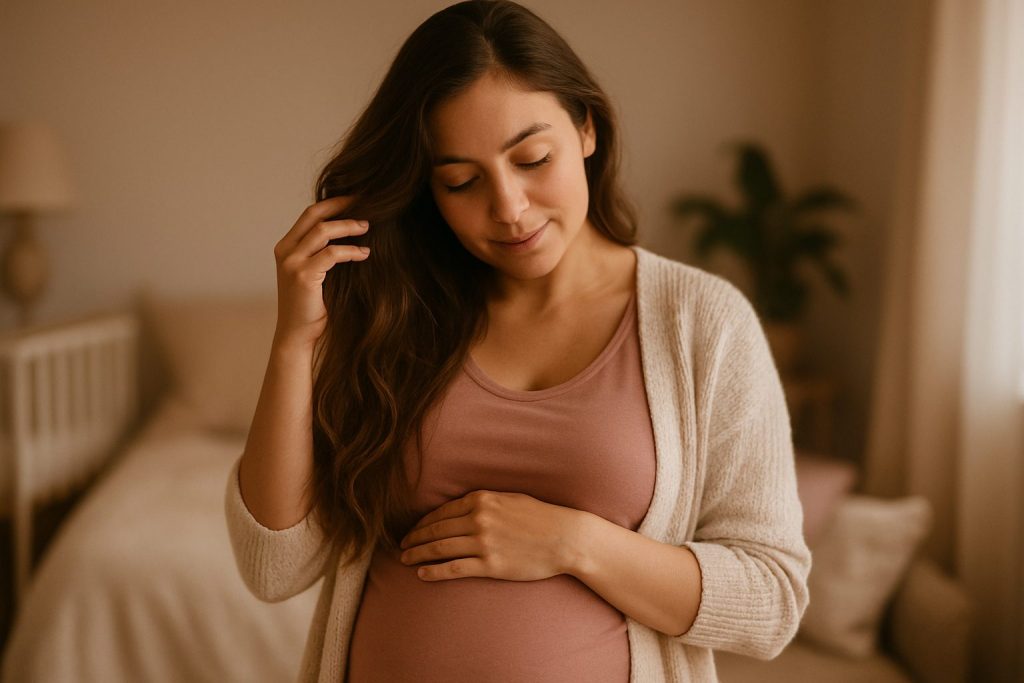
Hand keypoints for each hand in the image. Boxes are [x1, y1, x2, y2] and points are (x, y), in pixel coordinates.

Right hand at [272, 195, 370, 349]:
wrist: (296, 335)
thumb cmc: (310, 306)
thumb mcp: (314, 273)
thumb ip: (323, 252)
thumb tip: (353, 231)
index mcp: (286, 247)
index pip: (310, 213)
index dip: (334, 202)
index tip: (357, 199)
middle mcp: (285, 251)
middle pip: (315, 214)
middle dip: (342, 205)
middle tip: (366, 202)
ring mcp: (292, 262)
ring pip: (323, 230)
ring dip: (349, 226)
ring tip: (368, 227)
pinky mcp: (303, 275)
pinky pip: (332, 254)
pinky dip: (351, 251)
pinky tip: (365, 254)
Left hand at [398, 490, 587, 581]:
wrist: (565, 538)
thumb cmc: (541, 517)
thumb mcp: (510, 499)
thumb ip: (484, 502)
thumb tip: (462, 507)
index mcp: (482, 500)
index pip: (442, 512)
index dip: (422, 523)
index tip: (412, 531)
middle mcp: (479, 519)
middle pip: (436, 530)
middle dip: (414, 539)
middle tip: (401, 547)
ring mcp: (484, 543)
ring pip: (440, 549)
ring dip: (418, 554)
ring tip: (405, 560)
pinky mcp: (491, 565)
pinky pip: (454, 569)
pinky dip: (434, 572)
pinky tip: (422, 574)